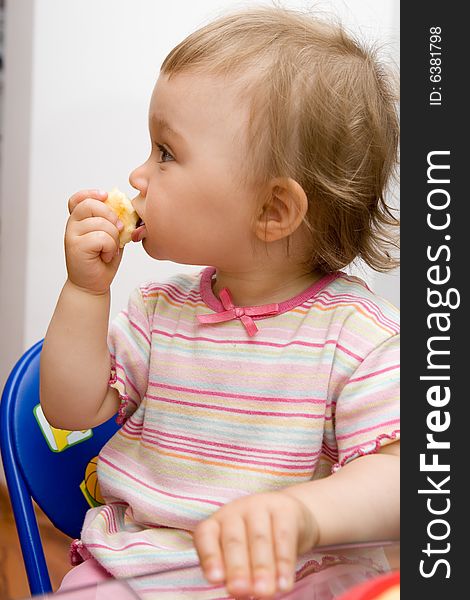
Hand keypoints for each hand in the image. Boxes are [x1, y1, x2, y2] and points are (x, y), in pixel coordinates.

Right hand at [65, 189, 123, 293]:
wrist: (93, 285)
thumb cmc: (103, 260)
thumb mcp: (112, 236)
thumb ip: (113, 221)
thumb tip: (125, 208)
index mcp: (80, 219)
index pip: (79, 199)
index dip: (92, 193)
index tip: (105, 196)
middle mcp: (73, 224)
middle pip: (92, 205)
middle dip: (111, 217)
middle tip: (118, 231)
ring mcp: (72, 235)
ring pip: (101, 224)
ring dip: (113, 238)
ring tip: (109, 250)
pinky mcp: (75, 246)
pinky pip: (102, 238)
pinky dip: (110, 248)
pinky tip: (106, 256)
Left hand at [194, 491, 318, 598]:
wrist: (290, 517)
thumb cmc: (253, 544)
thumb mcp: (238, 555)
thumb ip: (233, 573)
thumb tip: (239, 595)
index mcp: (216, 522)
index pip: (206, 536)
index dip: (209, 557)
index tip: (215, 579)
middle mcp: (235, 511)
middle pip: (234, 541)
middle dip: (237, 568)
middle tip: (240, 591)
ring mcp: (260, 506)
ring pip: (260, 539)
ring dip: (262, 568)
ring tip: (263, 592)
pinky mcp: (285, 509)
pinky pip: (284, 538)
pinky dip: (284, 564)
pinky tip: (284, 584)